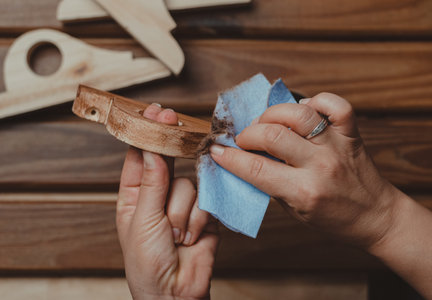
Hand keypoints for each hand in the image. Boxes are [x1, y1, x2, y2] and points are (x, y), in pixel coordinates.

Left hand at [117, 104, 218, 299]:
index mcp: (134, 196)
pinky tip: (192, 238)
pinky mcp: (206, 214)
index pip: (139, 156)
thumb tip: (151, 148)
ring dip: (183, 211)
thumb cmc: (146, 264)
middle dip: (171, 154)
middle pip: (169, 161)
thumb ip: (151, 182)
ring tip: (177, 235)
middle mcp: (159, 195)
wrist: (177, 294)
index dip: (146, 133)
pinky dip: (200, 219)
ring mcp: (184, 204)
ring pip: (189, 183)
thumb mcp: (142, 221)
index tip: (154, 111)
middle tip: (174, 122)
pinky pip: (207, 200)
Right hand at [210, 93, 397, 248]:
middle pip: (272, 136)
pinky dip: (315, 101)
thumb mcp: (295, 211)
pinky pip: (335, 105)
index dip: (229, 157)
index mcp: (303, 192)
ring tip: (266, 124)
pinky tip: (302, 111)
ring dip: (273, 115)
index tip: (215, 150)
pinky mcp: (351, 133)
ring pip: (298, 114)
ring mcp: (337, 146)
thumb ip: (270, 184)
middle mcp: (320, 166)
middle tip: (243, 140)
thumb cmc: (333, 219)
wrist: (376, 218)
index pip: (255, 168)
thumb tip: (245, 159)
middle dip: (247, 134)